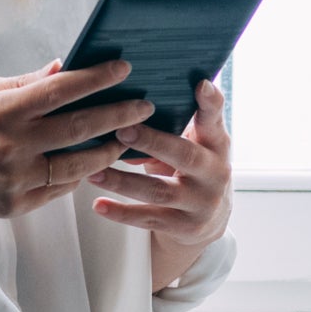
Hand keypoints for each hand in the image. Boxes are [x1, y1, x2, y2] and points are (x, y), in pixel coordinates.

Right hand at [0, 60, 148, 218]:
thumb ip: (24, 83)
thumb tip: (64, 67)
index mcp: (2, 111)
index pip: (61, 89)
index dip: (97, 78)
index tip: (124, 68)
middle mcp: (11, 146)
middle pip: (79, 128)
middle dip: (119, 114)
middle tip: (144, 105)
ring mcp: (14, 179)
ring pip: (78, 165)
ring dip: (107, 150)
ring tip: (125, 138)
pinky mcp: (14, 205)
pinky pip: (58, 189)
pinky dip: (79, 175)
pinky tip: (92, 162)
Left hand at [92, 79, 235, 287]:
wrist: (209, 221)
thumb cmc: (191, 169)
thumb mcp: (193, 145)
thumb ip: (172, 126)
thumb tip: (126, 114)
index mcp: (216, 144)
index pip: (215, 118)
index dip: (210, 102)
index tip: (200, 84)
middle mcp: (215, 172)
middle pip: (184, 155)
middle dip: (152, 142)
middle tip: (122, 129)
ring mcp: (201, 202)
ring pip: (158, 191)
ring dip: (122, 181)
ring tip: (94, 171)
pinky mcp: (185, 227)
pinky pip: (148, 219)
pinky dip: (121, 213)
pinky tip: (99, 205)